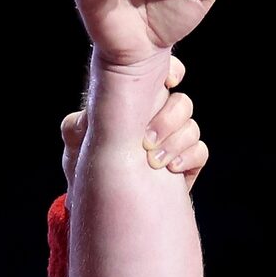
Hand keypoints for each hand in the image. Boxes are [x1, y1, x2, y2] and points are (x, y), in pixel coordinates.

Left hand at [59, 54, 208, 189]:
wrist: (101, 203)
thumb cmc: (86, 167)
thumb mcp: (76, 143)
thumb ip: (77, 125)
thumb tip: (86, 116)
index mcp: (137, 105)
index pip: (161, 80)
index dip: (173, 73)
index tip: (169, 82)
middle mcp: (157, 119)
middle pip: (182, 103)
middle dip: (168, 119)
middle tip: (145, 140)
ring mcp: (173, 141)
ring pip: (191, 127)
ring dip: (175, 141)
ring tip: (153, 160)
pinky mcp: (185, 164)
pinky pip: (199, 151)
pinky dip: (188, 157)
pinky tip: (171, 169)